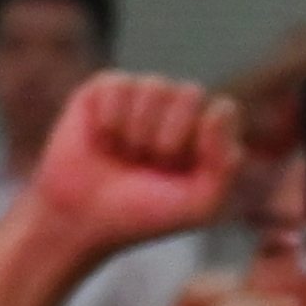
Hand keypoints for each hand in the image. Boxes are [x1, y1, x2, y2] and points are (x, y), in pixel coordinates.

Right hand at [24, 74, 236, 261]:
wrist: (80, 220)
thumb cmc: (142, 214)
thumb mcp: (199, 204)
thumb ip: (225, 164)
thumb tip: (217, 109)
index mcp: (206, 131)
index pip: (222, 111)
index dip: (198, 144)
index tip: (175, 174)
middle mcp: (176, 107)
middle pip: (189, 93)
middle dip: (165, 137)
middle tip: (144, 164)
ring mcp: (139, 96)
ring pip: (154, 86)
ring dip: (135, 131)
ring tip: (121, 153)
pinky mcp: (102, 91)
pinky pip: (118, 84)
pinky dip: (109, 119)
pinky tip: (100, 139)